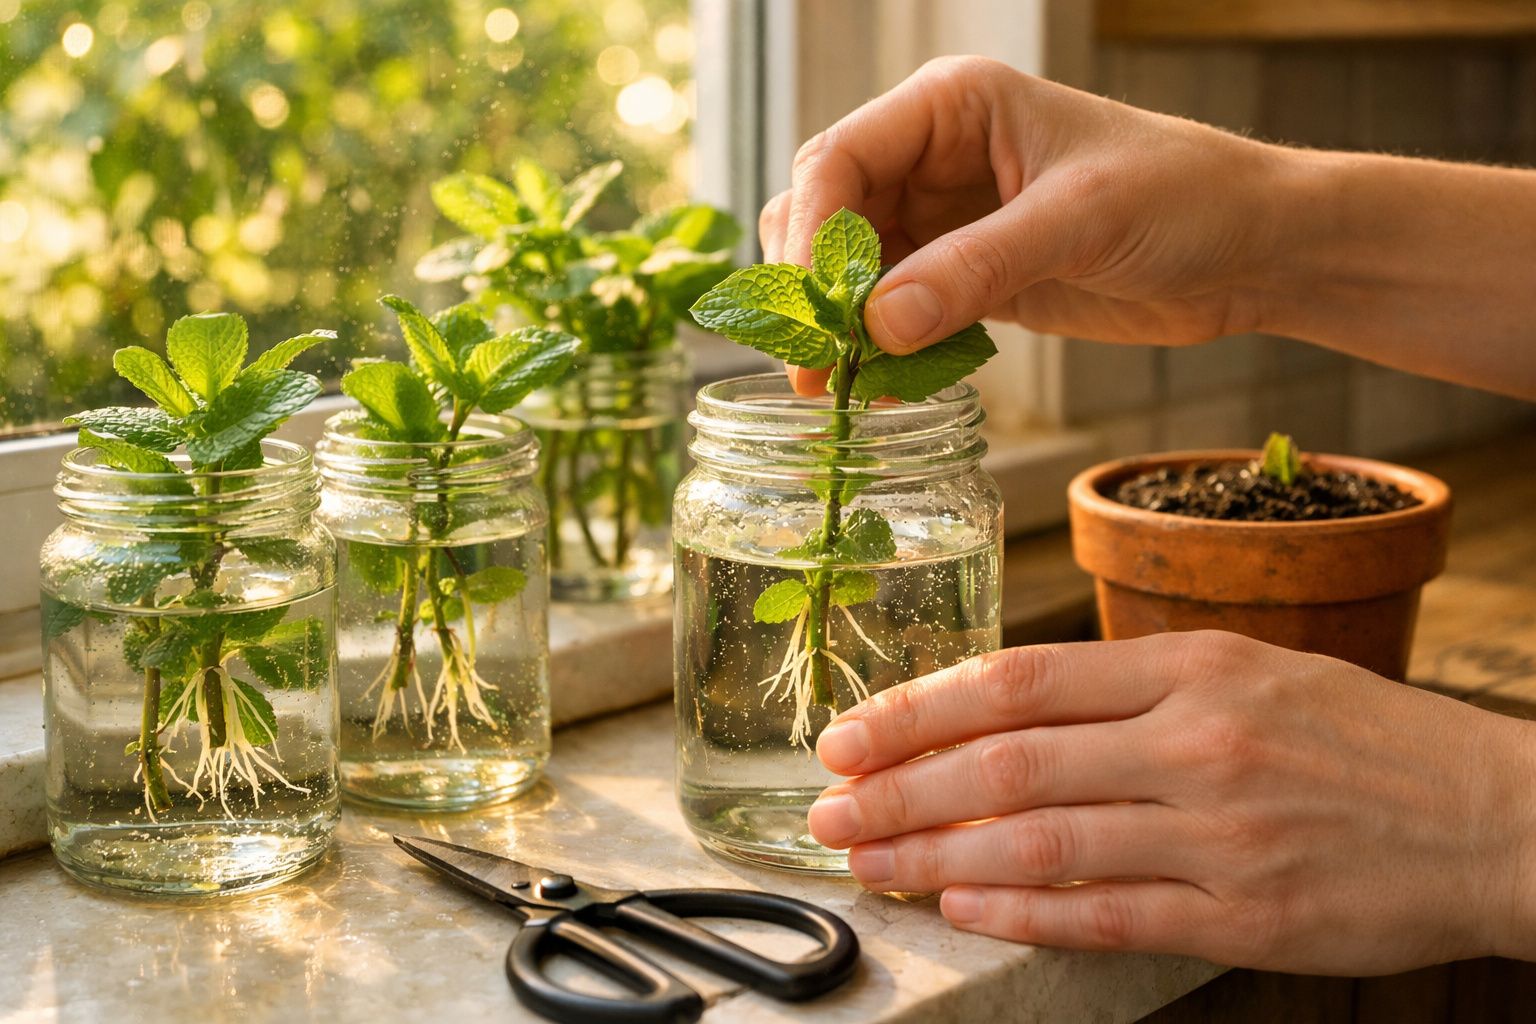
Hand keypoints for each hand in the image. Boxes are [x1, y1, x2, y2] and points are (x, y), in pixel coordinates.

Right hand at [761, 57, 1292, 395]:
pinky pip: (896, 312)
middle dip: (811, 287)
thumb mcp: (1078, 221)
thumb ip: (975, 267)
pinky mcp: (966, 278)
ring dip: (838, 327)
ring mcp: (946, 221)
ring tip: (834, 388)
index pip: (839, 158)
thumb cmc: (1184, 196)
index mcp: (952, 107)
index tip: (811, 308)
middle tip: (813, 362)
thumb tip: (877, 325)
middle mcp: (934, 157)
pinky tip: (878, 388)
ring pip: (852, 271)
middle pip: (826, 214)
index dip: (810, 231)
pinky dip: (879, 350)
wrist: (1252, 249)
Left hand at [806, 631, 1535, 973]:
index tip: (850, 732)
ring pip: (1042, 839)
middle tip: (829, 808)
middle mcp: (1195, 742)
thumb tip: (1004, 714)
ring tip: (870, 860)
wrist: (1492, 816)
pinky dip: (1023, 911)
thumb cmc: (1358, 739)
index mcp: (1191, 668)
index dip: (918, 708)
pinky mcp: (1247, 915)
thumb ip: (1131, 691)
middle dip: (900, 788)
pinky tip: (961, 904)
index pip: (1018, 680)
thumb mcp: (1248, 672)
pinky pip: (1108, 914)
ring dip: (937, 852)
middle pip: (1008, 762)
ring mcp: (1220, 833)